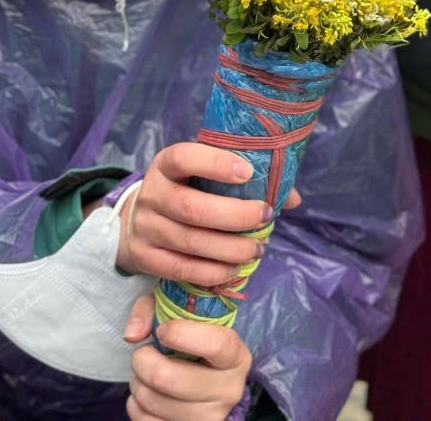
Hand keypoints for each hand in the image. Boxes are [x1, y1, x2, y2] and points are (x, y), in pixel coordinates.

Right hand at [118, 144, 278, 289]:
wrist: (137, 218)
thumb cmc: (186, 189)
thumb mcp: (203, 174)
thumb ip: (244, 179)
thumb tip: (293, 198)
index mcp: (166, 163)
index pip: (185, 157)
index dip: (216, 164)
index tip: (249, 172)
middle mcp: (152, 194)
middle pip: (192, 207)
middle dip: (235, 216)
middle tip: (266, 217)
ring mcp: (146, 227)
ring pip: (190, 242)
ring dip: (230, 249)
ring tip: (257, 249)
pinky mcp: (144, 258)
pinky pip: (181, 269)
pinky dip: (212, 272)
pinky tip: (234, 268)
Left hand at [123, 293, 250, 420]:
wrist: (202, 377)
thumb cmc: (191, 342)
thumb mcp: (181, 315)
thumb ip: (154, 310)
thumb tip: (132, 335)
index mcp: (236, 355)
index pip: (216, 344)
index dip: (182, 334)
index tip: (162, 330)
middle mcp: (229, 390)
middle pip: (172, 379)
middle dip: (144, 361)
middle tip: (141, 352)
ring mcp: (210, 418)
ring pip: (155, 402)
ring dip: (137, 384)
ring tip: (142, 373)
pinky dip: (136, 406)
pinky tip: (146, 393)